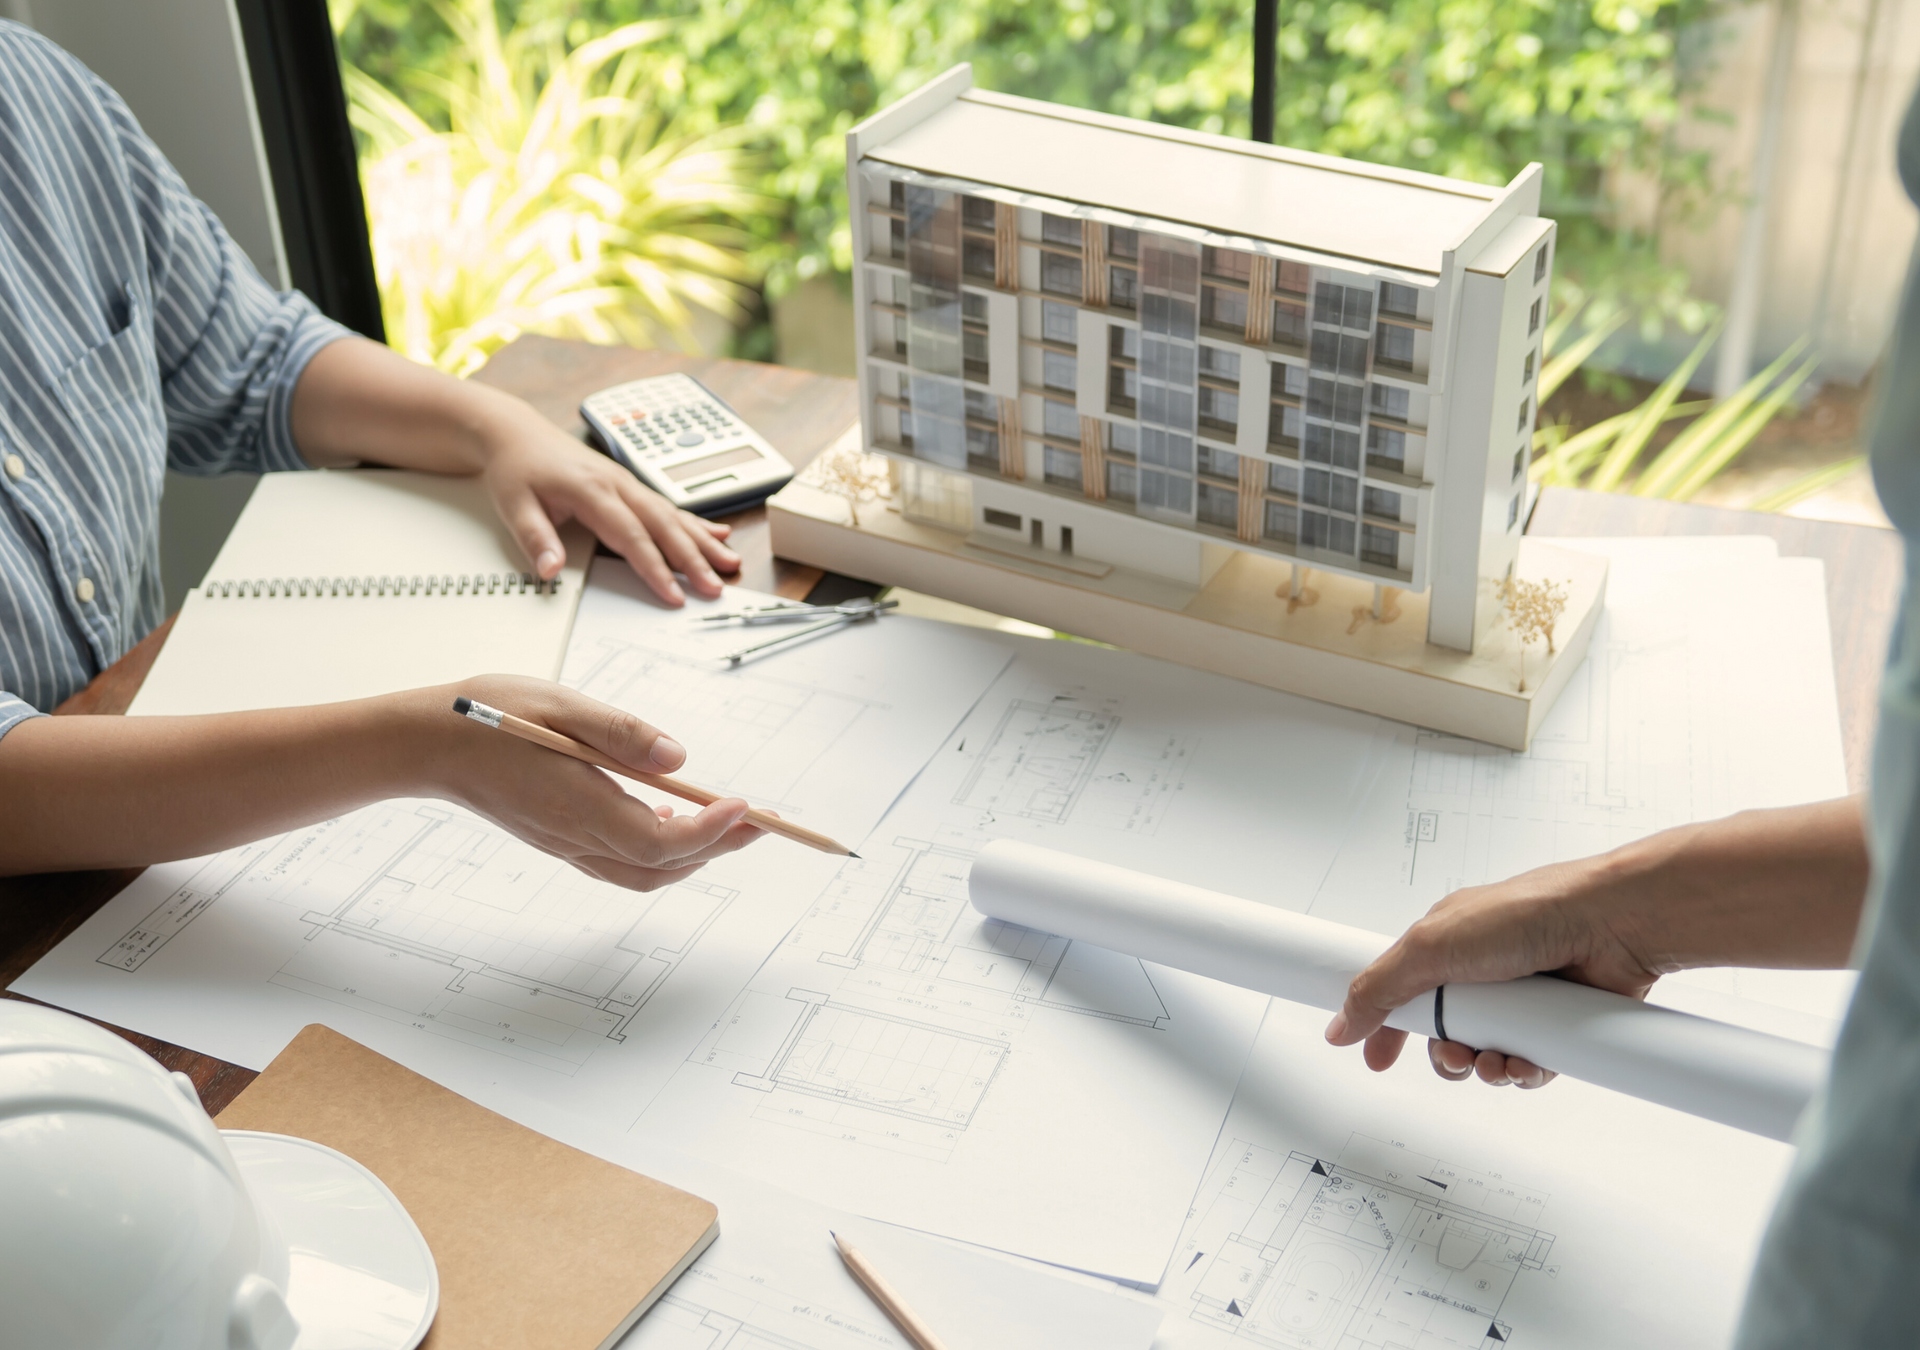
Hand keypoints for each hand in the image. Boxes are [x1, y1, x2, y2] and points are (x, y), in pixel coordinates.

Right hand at [407, 674, 764, 888]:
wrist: (427, 743)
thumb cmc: (489, 715)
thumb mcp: (561, 705)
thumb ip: (622, 732)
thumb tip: (679, 756)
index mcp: (577, 804)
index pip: (660, 840)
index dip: (711, 831)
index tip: (747, 806)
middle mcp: (574, 835)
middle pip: (661, 865)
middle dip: (720, 847)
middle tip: (763, 821)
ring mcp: (565, 843)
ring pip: (643, 873)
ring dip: (693, 854)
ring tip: (729, 820)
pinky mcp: (559, 840)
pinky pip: (619, 862)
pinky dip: (657, 851)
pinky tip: (670, 815)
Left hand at [478, 407, 738, 604]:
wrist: (517, 433)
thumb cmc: (517, 469)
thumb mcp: (514, 505)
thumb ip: (535, 539)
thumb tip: (549, 572)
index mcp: (592, 490)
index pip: (630, 536)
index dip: (655, 568)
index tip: (673, 595)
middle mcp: (618, 484)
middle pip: (663, 526)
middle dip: (693, 559)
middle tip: (715, 588)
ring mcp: (628, 483)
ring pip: (673, 515)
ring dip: (703, 542)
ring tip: (730, 564)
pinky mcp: (630, 485)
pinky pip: (668, 506)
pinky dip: (696, 522)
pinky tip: (718, 534)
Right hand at [1324, 854, 1665, 1089]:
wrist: (1610, 925)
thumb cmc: (1528, 913)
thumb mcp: (1431, 947)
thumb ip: (1381, 988)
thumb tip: (1342, 1021)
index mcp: (1446, 946)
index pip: (1402, 993)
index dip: (1387, 1028)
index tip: (1376, 1057)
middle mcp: (1482, 972)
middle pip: (1445, 1034)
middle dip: (1446, 1056)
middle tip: (1454, 1055)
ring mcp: (1520, 999)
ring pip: (1486, 1054)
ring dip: (1487, 1067)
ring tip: (1497, 1060)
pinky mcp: (1554, 1022)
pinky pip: (1528, 1064)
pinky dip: (1524, 1071)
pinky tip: (1526, 1062)